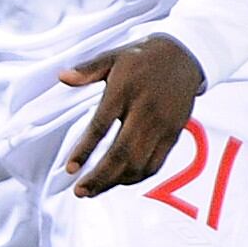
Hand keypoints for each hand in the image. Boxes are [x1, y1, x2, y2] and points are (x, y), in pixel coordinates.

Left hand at [60, 34, 205, 195]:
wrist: (184, 55)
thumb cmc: (143, 58)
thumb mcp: (112, 57)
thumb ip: (87, 70)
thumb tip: (63, 77)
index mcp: (125, 90)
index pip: (101, 125)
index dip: (84, 150)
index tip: (70, 168)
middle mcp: (145, 110)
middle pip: (121, 153)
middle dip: (99, 177)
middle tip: (80, 191)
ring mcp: (161, 125)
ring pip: (138, 164)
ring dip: (115, 181)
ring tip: (94, 190)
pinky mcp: (173, 134)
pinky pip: (155, 164)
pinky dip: (136, 177)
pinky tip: (119, 180)